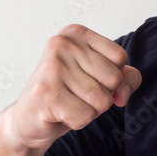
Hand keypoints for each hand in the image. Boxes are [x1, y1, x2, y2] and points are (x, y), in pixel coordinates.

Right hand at [4, 24, 140, 150]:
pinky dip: (77, 122)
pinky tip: (59, 113)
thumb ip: (127, 79)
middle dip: (101, 96)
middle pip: (114, 79)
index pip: (119, 57)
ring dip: (89, 110)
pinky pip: (85, 116)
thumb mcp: (102, 79)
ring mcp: (52, 67)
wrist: (29, 119)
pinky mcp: (46, 93)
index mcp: (76, 33)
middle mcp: (61, 44)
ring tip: (68, 103)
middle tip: (75, 94)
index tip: (86, 78)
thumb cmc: (68, 94)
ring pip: (101, 100)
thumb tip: (121, 95)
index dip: (111, 77)